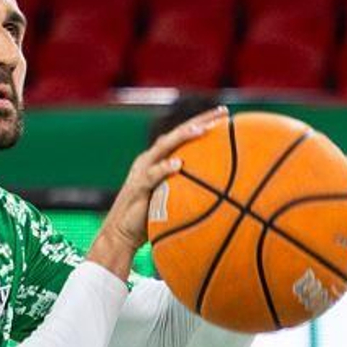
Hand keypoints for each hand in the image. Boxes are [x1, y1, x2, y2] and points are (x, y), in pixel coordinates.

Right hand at [86, 106, 227, 278]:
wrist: (121, 234)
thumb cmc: (150, 218)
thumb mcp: (172, 199)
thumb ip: (189, 189)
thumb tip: (222, 193)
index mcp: (159, 159)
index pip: (183, 135)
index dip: (203, 122)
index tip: (225, 114)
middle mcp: (151, 158)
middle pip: (177, 133)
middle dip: (199, 121)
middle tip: (222, 112)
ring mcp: (143, 170)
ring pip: (164, 147)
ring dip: (183, 137)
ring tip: (202, 130)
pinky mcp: (138, 187)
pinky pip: (152, 175)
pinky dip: (164, 168)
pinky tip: (178, 164)